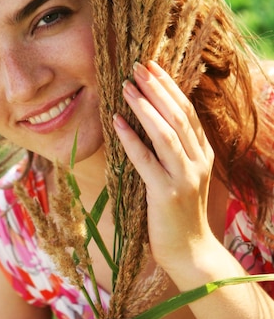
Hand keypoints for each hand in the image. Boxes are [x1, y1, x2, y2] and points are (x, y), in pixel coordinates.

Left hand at [112, 60, 215, 274]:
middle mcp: (198, 161)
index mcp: (202, 153)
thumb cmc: (179, 213)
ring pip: (166, 133)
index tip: (152, 66)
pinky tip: (117, 121)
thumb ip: (173, 150)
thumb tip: (149, 119)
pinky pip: (146, 160)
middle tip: (139, 66)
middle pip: (178, 116)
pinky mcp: (166, 194)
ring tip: (127, 86)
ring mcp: (184, 178)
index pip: (187, 111)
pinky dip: (131, 139)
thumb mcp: (182, 175)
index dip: (170, 87)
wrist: (189, 252)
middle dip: (158, 88)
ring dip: (145, 107)